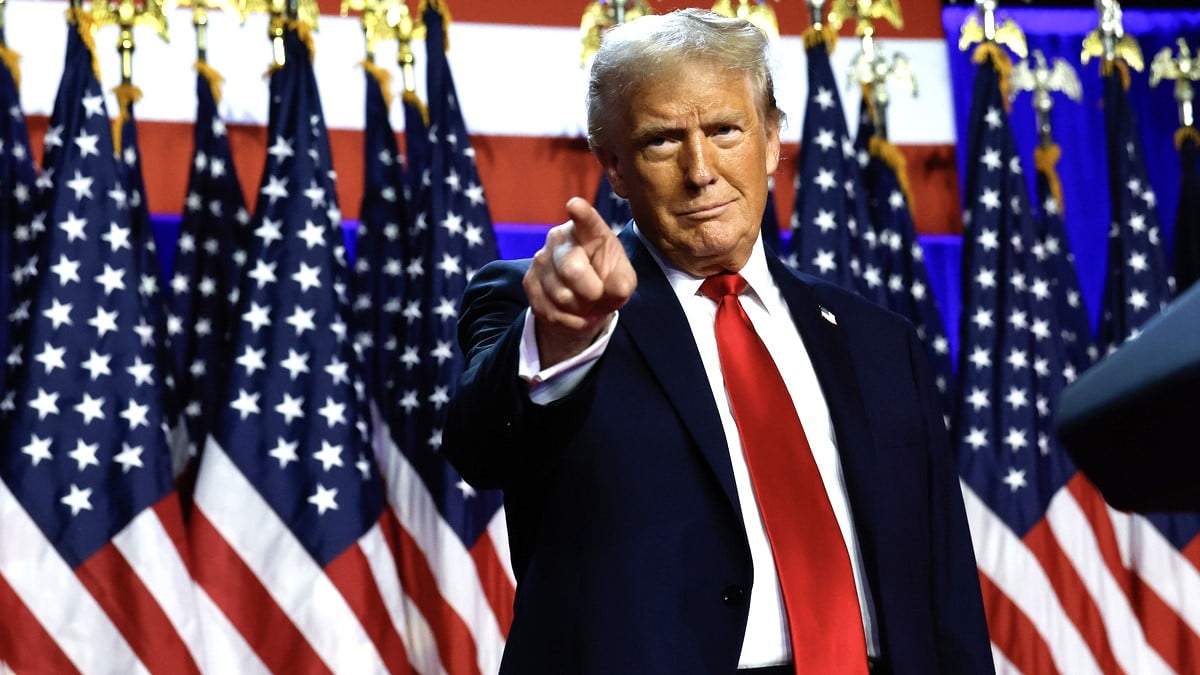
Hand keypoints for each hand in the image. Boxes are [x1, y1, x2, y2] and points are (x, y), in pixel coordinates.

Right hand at [524, 197, 636, 367]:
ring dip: (580, 309)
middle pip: (572, 270)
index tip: (575, 206)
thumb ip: (623, 283)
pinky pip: (551, 311)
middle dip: (591, 292)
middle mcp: (560, 238)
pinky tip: (574, 311)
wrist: (584, 298)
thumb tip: (616, 289)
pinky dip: (568, 320)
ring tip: (586, 301)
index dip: (581, 213)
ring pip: (561, 296)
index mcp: (589, 230)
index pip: (585, 220)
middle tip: (598, 294)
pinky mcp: (529, 281)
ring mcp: (541, 259)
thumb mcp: (623, 280)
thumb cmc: (607, 279)